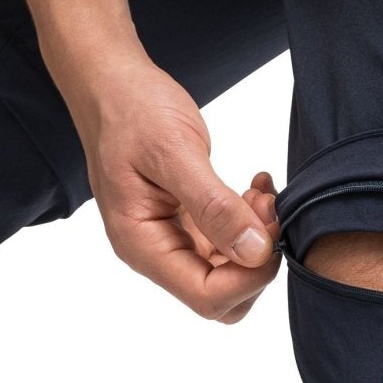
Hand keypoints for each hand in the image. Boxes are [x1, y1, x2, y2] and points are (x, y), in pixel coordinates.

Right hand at [61, 43, 279, 321]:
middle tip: (266, 209)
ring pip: (229, 272)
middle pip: (221, 297)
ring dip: (256, 239)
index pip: (207, 296)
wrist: (112, 84)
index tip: (270, 228)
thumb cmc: (131, 110)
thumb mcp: (174, 152)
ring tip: (260, 193)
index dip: (249, 275)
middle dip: (256, 261)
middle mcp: (156, 252)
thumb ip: (214, 207)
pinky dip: (250, 223)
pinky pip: (227, 244)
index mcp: (142, 245)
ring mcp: (172, 239)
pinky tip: (253, 190)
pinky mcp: (187, 223)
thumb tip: (255, 252)